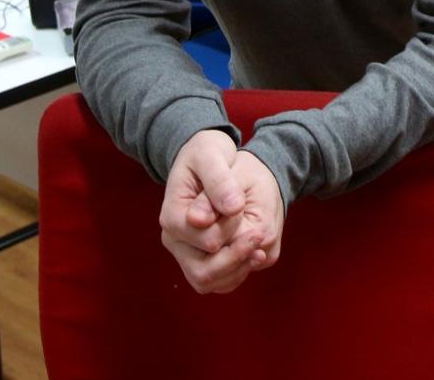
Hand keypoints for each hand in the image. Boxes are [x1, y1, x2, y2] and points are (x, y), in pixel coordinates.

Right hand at [160, 129, 266, 293]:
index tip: (243, 208)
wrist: (206, 158)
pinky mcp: (199, 259)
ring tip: (260, 248)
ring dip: (237, 270)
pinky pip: (217, 281)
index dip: (228, 228)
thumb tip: (232, 208)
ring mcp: (185, 252)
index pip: (203, 237)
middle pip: (201, 270)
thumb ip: (219, 180)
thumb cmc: (206, 152)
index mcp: (173, 214)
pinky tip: (254, 253)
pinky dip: (236, 273)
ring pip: (208, 281)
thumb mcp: (212, 154)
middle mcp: (175, 239)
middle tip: (260, 234)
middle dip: (235, 257)